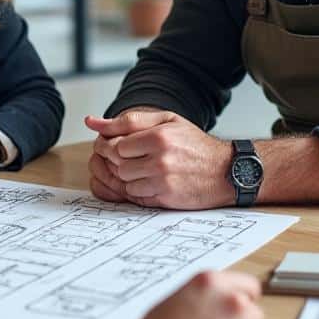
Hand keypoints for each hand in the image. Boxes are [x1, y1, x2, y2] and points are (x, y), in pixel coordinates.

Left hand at [85, 111, 230, 208]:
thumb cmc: (195, 144)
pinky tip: (150, 180)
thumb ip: (129, 120)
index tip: (114, 146)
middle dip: (118, 161)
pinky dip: (137, 189)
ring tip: (142, 168)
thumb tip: (92, 122)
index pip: (116, 144)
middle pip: (117, 164)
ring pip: (124, 181)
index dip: (111, 146)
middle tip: (129, 157)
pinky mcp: (166, 198)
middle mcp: (160, 159)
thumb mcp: (167, 121)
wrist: (226, 171)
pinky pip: (136, 196)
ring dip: (128, 176)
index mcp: (159, 136)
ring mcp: (163, 181)